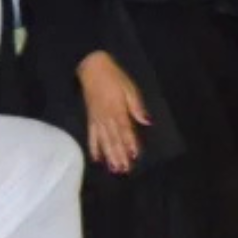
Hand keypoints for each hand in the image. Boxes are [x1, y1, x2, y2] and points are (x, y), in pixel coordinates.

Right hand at [77, 51, 149, 173]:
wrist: (92, 68)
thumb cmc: (114, 77)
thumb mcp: (129, 88)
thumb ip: (136, 106)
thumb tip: (146, 122)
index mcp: (117, 109)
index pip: (125, 129)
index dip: (130, 143)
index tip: (135, 155)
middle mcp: (106, 117)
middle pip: (114, 139)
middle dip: (120, 155)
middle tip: (125, 169)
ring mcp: (97, 120)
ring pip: (104, 141)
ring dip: (109, 156)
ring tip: (114, 169)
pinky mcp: (90, 119)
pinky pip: (91, 136)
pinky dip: (94, 149)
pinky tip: (97, 160)